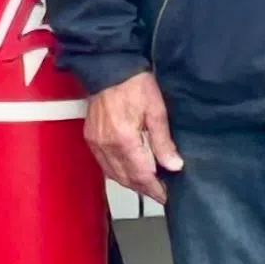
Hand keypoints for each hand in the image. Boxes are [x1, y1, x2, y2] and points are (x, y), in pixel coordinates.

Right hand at [85, 70, 180, 200]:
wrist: (109, 68)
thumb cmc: (133, 83)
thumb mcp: (156, 111)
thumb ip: (163, 142)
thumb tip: (173, 165)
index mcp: (124, 140)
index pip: (141, 175)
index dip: (154, 188)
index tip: (166, 195)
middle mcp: (106, 145)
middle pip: (126, 179)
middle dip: (144, 189)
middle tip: (160, 193)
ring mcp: (96, 143)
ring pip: (114, 175)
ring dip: (131, 183)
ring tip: (148, 185)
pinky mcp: (91, 138)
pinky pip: (104, 165)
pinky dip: (118, 172)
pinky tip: (129, 171)